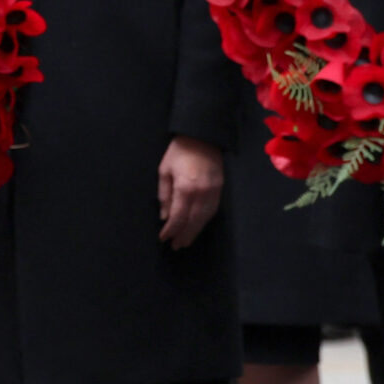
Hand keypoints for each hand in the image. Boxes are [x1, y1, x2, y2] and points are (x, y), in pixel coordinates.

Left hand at [157, 135, 223, 249]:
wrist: (203, 136)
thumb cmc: (179, 152)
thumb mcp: (164, 171)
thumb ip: (165, 195)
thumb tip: (164, 216)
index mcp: (185, 187)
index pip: (178, 216)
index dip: (170, 230)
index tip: (163, 238)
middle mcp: (201, 192)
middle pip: (193, 221)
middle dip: (184, 235)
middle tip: (176, 246)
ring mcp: (214, 191)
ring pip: (205, 218)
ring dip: (195, 231)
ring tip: (186, 241)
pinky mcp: (220, 188)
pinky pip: (213, 210)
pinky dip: (204, 221)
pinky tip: (197, 226)